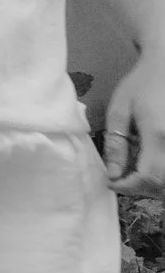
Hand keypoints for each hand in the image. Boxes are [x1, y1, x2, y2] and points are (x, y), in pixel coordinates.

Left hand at [103, 53, 164, 203]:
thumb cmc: (142, 84)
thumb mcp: (121, 111)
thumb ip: (117, 145)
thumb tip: (113, 175)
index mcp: (159, 134)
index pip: (149, 176)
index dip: (129, 186)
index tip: (112, 182)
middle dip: (143, 189)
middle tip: (123, 178)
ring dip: (156, 185)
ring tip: (136, 172)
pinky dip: (164, 175)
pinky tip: (151, 163)